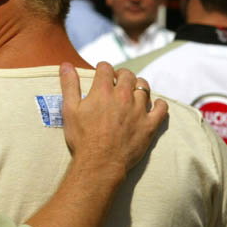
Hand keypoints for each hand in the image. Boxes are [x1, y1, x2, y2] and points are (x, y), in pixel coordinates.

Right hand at [59, 61, 167, 176]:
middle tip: (116, 80)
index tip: (101, 71)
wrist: (100, 162)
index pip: (105, 68)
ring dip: (138, 85)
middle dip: (121, 74)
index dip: (102, 68)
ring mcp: (139, 110)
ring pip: (144, 88)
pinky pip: (161, 108)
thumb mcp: (69, 110)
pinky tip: (154, 105)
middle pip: (127, 75)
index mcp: (103, 91)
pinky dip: (159, 104)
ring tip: (133, 90)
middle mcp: (123, 96)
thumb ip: (69, 85)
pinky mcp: (149, 124)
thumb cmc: (82, 137)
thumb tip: (66, 64)